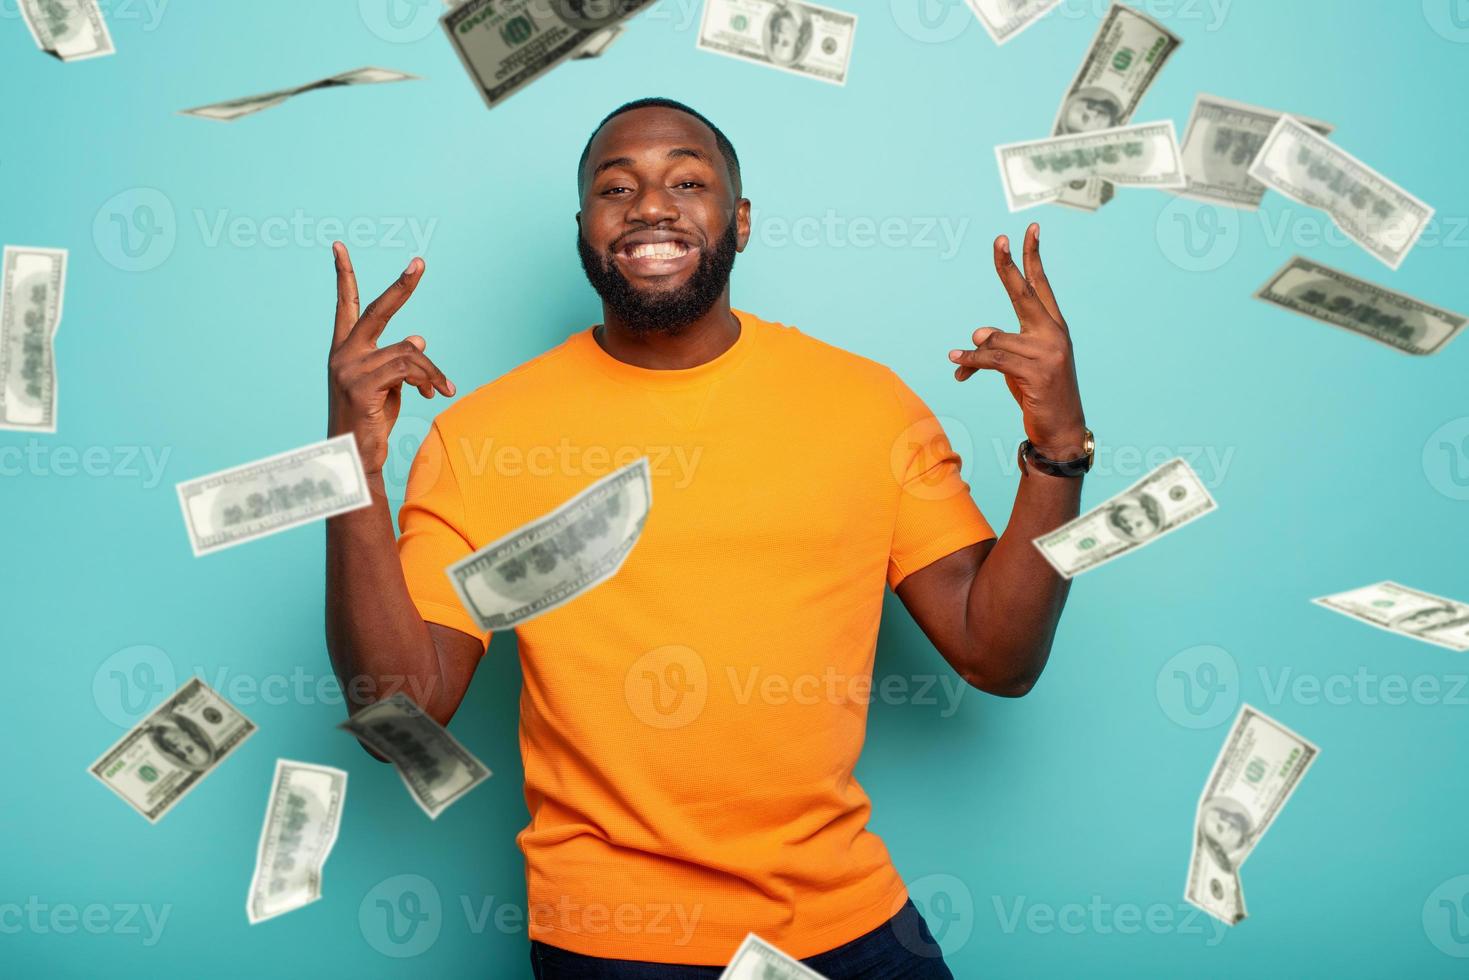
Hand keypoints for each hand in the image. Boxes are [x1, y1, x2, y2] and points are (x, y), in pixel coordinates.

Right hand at [327, 242, 453, 475]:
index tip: (339, 247)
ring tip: (440, 389)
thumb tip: (418, 338)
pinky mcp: (361, 386)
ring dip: (431, 371)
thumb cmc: (370, 421)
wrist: (354, 458)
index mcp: (344, 350)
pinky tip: (432, 393)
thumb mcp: (388, 386)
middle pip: (376, 311)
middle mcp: (342, 354)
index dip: (344, 276)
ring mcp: (349, 369)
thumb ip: (397, 359)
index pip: (345, 306)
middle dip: (401, 286)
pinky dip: (427, 378)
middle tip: (419, 262)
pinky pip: (407, 369)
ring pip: (407, 352)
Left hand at [949, 223, 1085, 458]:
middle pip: (1024, 293)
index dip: (1033, 256)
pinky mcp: (1036, 373)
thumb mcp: (1018, 365)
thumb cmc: (1039, 392)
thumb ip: (998, 345)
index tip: (1029, 228)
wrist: (1061, 428)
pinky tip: (957, 368)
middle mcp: (1054, 333)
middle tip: (999, 240)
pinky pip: (992, 359)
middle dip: (1009, 266)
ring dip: (973, 352)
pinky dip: (970, 363)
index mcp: (1053, 326)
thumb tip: (971, 339)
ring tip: (958, 360)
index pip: (1041, 284)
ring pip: (996, 337)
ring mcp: (1048, 352)